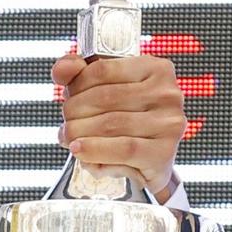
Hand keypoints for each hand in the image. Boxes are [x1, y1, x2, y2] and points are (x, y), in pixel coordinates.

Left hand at [53, 53, 185, 191]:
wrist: (144, 162)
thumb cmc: (122, 119)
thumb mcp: (99, 91)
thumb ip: (76, 73)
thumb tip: (62, 69)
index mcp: (155, 69)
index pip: (101, 70)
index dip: (75, 85)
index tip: (68, 99)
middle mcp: (168, 93)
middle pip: (104, 97)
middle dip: (73, 112)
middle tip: (66, 125)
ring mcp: (169, 123)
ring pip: (110, 124)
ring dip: (79, 132)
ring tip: (69, 139)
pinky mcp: (163, 152)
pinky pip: (123, 148)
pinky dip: (94, 149)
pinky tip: (78, 150)